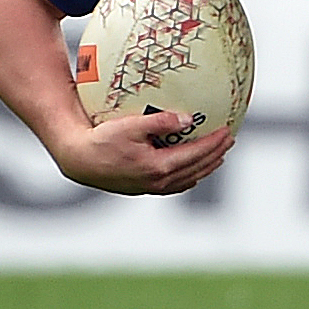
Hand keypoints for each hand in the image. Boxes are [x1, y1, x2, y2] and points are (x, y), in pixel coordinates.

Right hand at [52, 110, 233, 195]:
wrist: (78, 161)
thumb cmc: (101, 138)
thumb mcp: (130, 124)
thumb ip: (160, 121)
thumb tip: (187, 119)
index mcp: (159, 167)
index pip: (197, 154)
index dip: (215, 143)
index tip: (229, 131)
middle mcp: (159, 182)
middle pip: (198, 168)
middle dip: (216, 154)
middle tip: (230, 140)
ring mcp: (151, 188)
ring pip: (189, 179)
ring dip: (206, 166)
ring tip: (218, 155)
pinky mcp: (143, 189)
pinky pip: (176, 185)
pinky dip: (190, 175)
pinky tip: (193, 169)